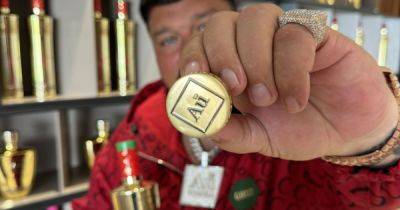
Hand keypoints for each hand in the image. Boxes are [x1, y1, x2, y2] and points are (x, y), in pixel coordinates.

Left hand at [178, 4, 397, 160]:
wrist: (345, 131)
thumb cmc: (299, 129)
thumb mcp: (260, 138)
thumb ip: (232, 133)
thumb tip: (202, 127)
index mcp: (233, 66)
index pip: (200, 43)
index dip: (192, 55)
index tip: (195, 78)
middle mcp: (253, 45)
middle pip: (220, 23)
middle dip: (221, 54)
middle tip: (235, 88)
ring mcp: (282, 36)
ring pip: (255, 17)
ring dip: (254, 59)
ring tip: (267, 98)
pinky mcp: (316, 34)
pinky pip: (294, 33)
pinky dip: (290, 70)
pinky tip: (295, 100)